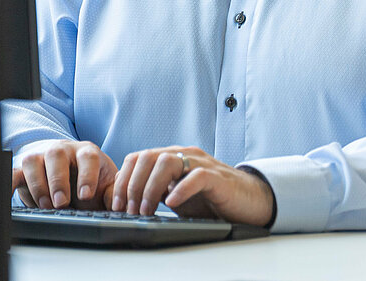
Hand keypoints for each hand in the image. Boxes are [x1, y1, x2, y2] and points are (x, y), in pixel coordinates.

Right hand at [12, 139, 117, 209]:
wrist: (67, 166)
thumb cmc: (87, 177)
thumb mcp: (104, 183)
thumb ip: (114, 192)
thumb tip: (121, 203)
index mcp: (86, 151)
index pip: (88, 158)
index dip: (87, 176)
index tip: (86, 196)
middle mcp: (63, 149)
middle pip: (57, 156)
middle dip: (58, 181)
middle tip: (61, 203)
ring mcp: (41, 155)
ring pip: (33, 161)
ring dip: (37, 184)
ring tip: (45, 205)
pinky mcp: (22, 167)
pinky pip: (12, 172)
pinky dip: (8, 183)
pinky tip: (7, 195)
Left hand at [112, 146, 274, 227]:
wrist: (248, 203)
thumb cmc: (211, 200)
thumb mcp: (176, 195)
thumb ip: (156, 191)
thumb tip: (125, 203)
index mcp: (173, 158)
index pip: (138, 158)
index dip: (123, 181)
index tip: (117, 205)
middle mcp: (186, 156)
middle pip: (148, 158)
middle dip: (133, 186)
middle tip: (131, 211)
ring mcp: (202, 164)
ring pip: (167, 162)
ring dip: (151, 188)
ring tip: (148, 210)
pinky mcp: (218, 178)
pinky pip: (196, 176)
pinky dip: (180, 189)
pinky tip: (173, 203)